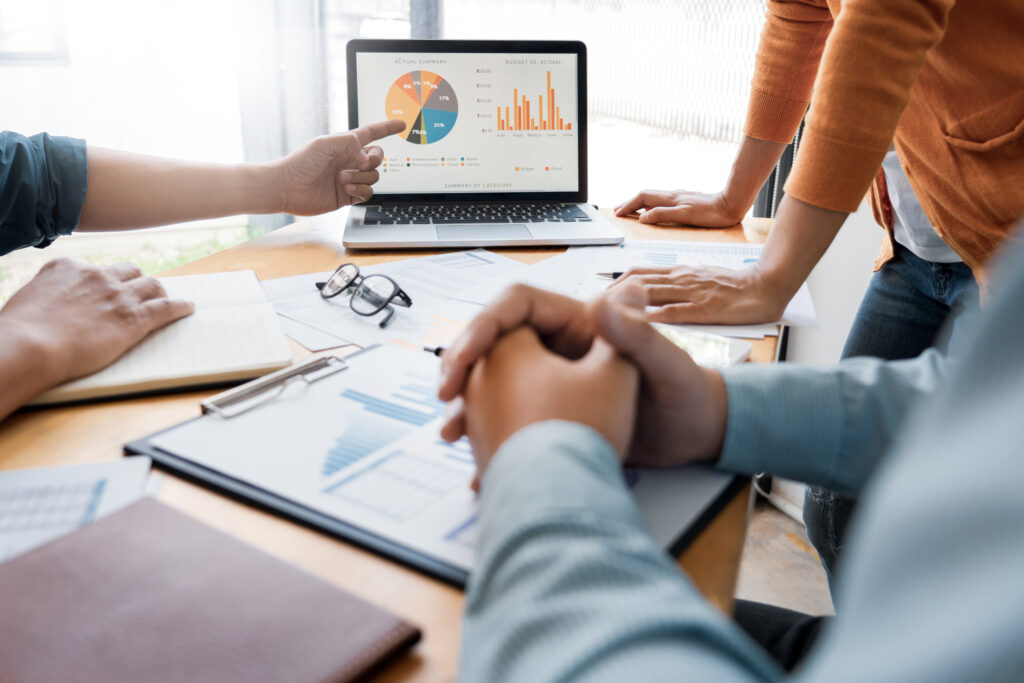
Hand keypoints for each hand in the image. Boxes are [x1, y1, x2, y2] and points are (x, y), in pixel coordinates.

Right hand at [0, 259, 194, 391]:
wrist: (30, 346)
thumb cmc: (20, 332)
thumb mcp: (28, 300)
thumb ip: (47, 296)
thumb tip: (49, 306)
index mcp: (67, 268)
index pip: (94, 269)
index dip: (102, 282)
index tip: (106, 290)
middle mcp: (96, 276)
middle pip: (128, 272)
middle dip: (135, 281)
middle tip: (140, 292)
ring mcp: (118, 295)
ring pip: (151, 285)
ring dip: (159, 292)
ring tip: (166, 299)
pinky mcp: (134, 317)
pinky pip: (166, 307)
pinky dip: (179, 307)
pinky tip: (188, 308)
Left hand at [273, 119, 405, 214]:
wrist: (287, 188)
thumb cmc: (301, 162)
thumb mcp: (325, 143)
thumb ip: (349, 142)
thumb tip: (366, 156)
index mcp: (346, 145)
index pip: (372, 133)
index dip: (387, 128)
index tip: (402, 124)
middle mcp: (350, 161)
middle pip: (378, 158)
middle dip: (372, 161)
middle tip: (357, 163)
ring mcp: (350, 179)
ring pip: (374, 177)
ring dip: (361, 178)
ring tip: (342, 179)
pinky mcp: (348, 196)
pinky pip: (367, 193)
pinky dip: (361, 191)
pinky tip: (346, 189)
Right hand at [439, 281, 728, 468]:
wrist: (696, 437)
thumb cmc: (687, 393)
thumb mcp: (666, 364)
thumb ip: (638, 335)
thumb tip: (609, 297)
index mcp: (580, 322)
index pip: (515, 307)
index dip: (482, 328)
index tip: (461, 359)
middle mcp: (561, 345)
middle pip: (495, 343)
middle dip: (464, 368)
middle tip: (445, 397)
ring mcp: (553, 378)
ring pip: (495, 382)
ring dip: (470, 405)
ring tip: (452, 434)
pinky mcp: (552, 412)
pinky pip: (509, 416)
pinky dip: (490, 435)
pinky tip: (478, 462)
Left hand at [607, 263, 787, 324]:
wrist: (766, 286)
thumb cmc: (733, 288)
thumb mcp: (698, 280)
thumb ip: (675, 286)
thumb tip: (648, 295)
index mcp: (678, 273)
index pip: (637, 274)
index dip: (613, 284)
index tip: (595, 298)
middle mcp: (680, 279)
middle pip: (636, 281)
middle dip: (610, 295)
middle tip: (590, 310)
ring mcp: (691, 292)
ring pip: (650, 292)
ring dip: (623, 304)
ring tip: (602, 317)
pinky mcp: (704, 309)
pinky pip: (674, 312)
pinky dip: (652, 319)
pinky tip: (634, 327)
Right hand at [614, 189, 742, 226]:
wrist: (730, 205)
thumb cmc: (710, 213)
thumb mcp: (684, 215)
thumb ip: (662, 215)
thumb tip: (642, 218)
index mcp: (670, 198)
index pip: (642, 198)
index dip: (628, 205)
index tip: (618, 213)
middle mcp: (672, 195)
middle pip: (645, 195)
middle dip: (629, 202)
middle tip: (618, 210)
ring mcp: (679, 197)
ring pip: (653, 197)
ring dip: (638, 203)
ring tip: (630, 210)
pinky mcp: (685, 200)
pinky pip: (661, 201)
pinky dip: (650, 205)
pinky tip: (652, 210)